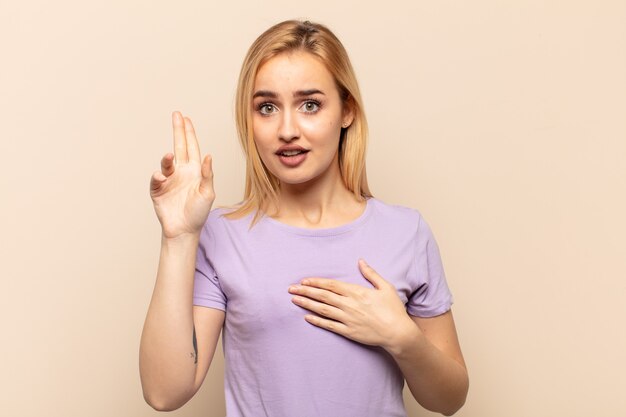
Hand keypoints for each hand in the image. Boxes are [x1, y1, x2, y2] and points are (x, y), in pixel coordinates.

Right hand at [150, 111, 214, 238]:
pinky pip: (156, 180)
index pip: (191, 147)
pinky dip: (158, 177)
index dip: (189, 133)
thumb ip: (208, 175)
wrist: (185, 230)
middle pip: (178, 147)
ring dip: (167, 158)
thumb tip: (209, 156)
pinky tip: (162, 177)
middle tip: (176, 115)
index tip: (186, 118)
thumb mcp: (208, 193)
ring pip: (166, 163)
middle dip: (178, 131)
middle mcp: (181, 172)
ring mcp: (169, 180)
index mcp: (194, 171)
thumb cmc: (199, 213)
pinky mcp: (158, 191)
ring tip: (169, 156)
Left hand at [288, 259, 418, 351]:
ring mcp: (347, 319)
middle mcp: (349, 305)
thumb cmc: (393, 309)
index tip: (304, 280)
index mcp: (357, 292)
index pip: (331, 285)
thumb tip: (361, 261)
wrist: (398, 333)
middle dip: (305, 291)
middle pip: (323, 296)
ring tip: (294, 300)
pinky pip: (329, 325)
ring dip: (307, 304)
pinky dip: (317, 321)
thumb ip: (371, 274)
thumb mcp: (385, 287)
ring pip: (322, 310)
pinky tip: (306, 317)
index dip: (316, 282)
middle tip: (291, 288)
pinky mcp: (348, 331)